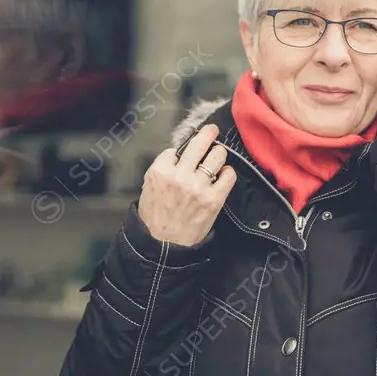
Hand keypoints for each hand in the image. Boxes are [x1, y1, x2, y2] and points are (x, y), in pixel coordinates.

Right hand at [138, 124, 236, 245]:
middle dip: (208, 133)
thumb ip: (162, 169)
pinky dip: (228, 173)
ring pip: (216, 155)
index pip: (174, 149)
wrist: (164, 246)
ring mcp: (198, 187)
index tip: (183, 156)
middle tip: (212, 130)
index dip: (180, 153)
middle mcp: (179, 176)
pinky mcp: (213, 199)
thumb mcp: (148, 188)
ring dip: (219, 153)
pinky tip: (223, 175)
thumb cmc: (155, 219)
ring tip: (218, 155)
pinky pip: (228, 175)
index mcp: (160, 171)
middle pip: (199, 144)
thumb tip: (178, 155)